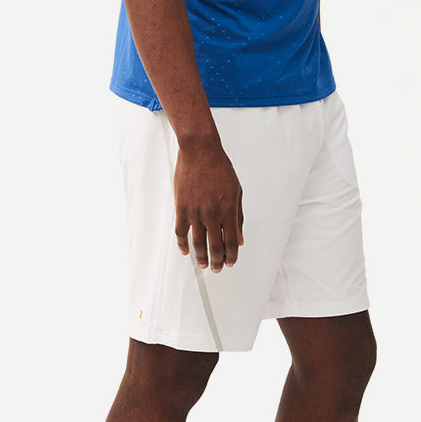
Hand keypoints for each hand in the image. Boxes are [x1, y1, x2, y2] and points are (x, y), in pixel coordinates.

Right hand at [173, 141, 243, 271]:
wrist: (200, 152)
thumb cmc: (221, 169)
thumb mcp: (236, 192)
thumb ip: (238, 216)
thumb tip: (239, 238)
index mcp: (228, 211)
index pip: (231, 242)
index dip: (231, 256)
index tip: (230, 263)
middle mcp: (212, 215)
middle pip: (215, 247)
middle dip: (217, 261)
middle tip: (216, 269)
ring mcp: (195, 212)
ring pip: (197, 243)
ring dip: (201, 257)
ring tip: (203, 265)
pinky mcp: (181, 208)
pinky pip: (181, 231)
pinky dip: (182, 244)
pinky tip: (185, 251)